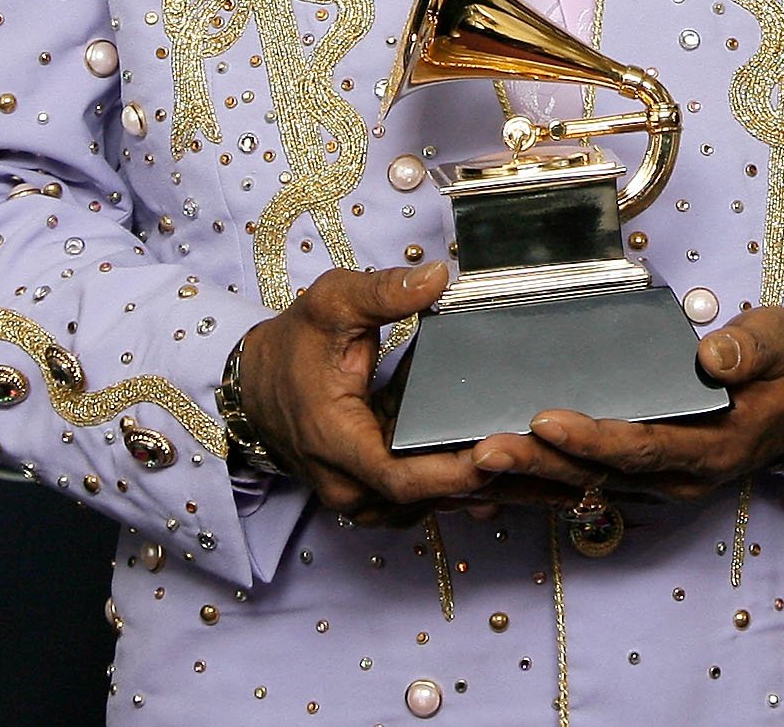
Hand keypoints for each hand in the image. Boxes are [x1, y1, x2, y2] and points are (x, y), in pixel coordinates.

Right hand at [229, 262, 498, 525]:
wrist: (252, 382)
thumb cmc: (292, 344)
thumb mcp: (332, 304)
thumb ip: (383, 292)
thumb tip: (437, 277)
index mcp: (335, 442)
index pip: (402, 478)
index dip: (453, 472)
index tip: (499, 452)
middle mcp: (344, 484)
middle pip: (421, 499)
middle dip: (476, 481)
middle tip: (530, 453)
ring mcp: (354, 495)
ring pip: (421, 507)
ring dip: (467, 488)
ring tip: (519, 457)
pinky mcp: (364, 493)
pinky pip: (413, 501)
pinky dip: (448, 487)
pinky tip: (486, 460)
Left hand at [469, 307, 783, 505]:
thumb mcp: (783, 343)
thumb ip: (748, 350)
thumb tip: (712, 355)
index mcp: (713, 447)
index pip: (642, 447)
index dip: (592, 439)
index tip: (545, 420)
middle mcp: (681, 477)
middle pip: (598, 477)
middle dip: (538, 466)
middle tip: (481, 450)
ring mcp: (661, 483)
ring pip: (583, 488)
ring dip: (528, 480)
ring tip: (470, 463)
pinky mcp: (645, 475)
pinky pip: (585, 486)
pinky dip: (540, 484)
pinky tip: (497, 476)